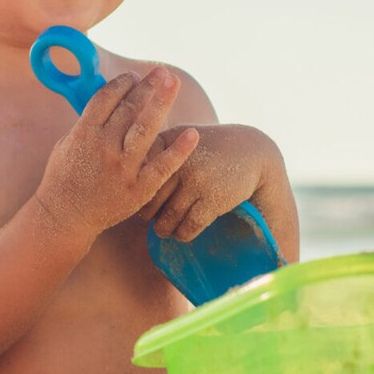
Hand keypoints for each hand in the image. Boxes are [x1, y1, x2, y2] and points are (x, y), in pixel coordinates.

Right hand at [33, 67, 199, 240]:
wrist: (65, 216)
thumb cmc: (64, 178)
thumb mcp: (67, 143)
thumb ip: (88, 122)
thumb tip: (109, 98)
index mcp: (84, 133)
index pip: (107, 97)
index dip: (123, 83)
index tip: (135, 76)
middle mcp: (104, 147)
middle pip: (129, 107)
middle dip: (147, 85)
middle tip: (162, 71)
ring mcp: (123, 168)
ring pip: (146, 129)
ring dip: (161, 102)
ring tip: (173, 82)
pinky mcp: (138, 189)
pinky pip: (162, 166)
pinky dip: (178, 150)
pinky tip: (192, 134)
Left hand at [144, 124, 278, 242]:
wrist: (250, 150)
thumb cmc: (206, 147)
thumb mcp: (179, 138)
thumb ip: (154, 152)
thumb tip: (123, 180)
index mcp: (166, 143)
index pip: (137, 175)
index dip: (134, 191)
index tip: (135, 197)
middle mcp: (178, 161)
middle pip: (149, 200)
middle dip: (147, 215)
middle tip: (148, 219)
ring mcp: (196, 181)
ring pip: (167, 219)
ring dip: (164, 229)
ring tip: (163, 230)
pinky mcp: (213, 200)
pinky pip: (189, 227)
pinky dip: (182, 234)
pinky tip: (182, 233)